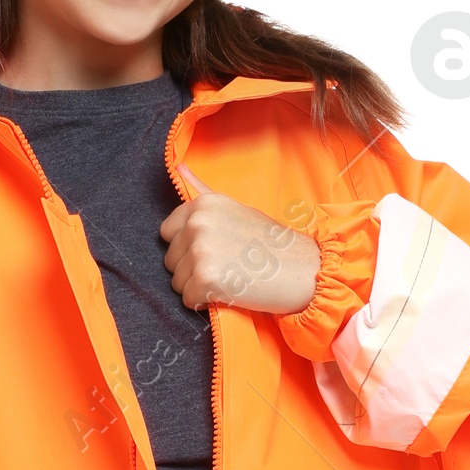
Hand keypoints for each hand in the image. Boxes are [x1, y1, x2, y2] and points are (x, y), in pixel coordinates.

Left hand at [160, 170, 320, 315]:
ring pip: (177, 283)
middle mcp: (198, 223)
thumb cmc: (271, 244)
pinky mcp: (205, 279)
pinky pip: (188, 301)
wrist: (303, 270)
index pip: (167, 232)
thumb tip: (178, 166)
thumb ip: (203, 192)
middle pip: (170, 260)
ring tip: (229, 278)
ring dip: (198, 288)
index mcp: (203, 204)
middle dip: (192, 269)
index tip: (213, 250)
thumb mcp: (235, 209)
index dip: (186, 247)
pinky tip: (230, 292)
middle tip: (227, 266)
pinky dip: (205, 303)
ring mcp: (200, 251)